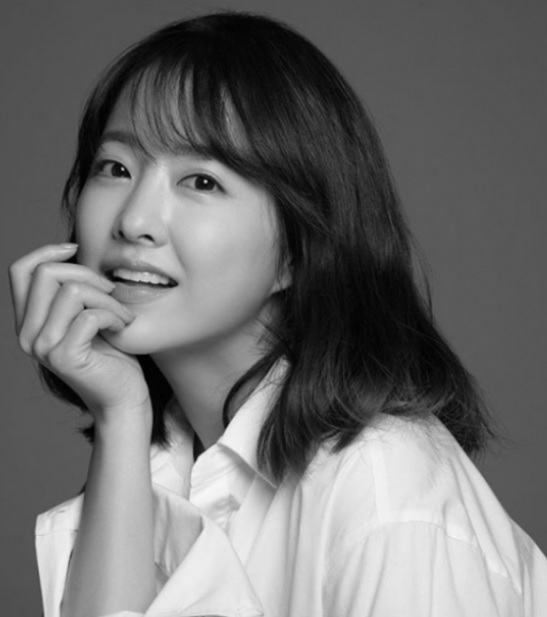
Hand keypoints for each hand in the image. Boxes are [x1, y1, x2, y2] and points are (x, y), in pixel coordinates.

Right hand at [9, 243, 150, 419]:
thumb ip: (72, 291)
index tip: (78, 249)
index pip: (20, 270)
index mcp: (28, 321)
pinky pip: (90, 315)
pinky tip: (124, 326)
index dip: (47, 251)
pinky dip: (114, 315)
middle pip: (47, 274)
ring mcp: (42, 347)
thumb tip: (72, 250)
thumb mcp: (86, 315)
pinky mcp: (64, 357)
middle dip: (88, 274)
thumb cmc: (111, 355)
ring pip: (73, 292)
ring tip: (123, 314)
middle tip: (112, 292)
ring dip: (108, 298)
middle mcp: (26, 333)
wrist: (123, 397)